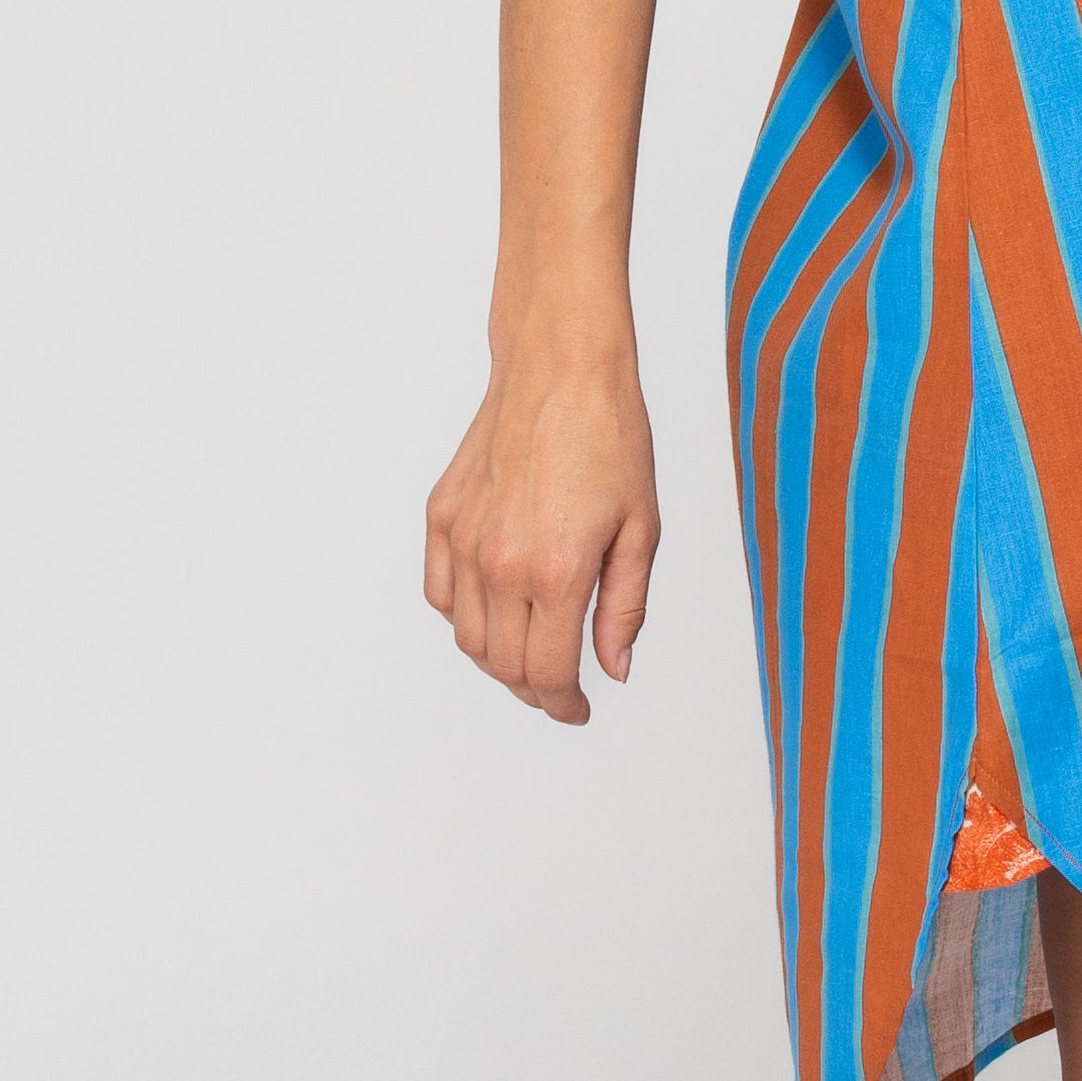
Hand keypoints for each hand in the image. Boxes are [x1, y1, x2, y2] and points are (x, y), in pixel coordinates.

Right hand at [424, 325, 658, 723]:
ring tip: (530, 652)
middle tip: (560, 688)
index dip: (563, 704)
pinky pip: (440, 593)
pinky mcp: (441, 517)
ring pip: (467, 637)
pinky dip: (463, 617)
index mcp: (557, 571)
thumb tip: (613, 666)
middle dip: (534, 689)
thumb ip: (625, 608)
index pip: (547, 672)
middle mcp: (501, 562)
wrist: (561, 370)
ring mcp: (464, 540)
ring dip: (498, 660)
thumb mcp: (641, 530)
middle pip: (503, 665)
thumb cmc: (609, 438)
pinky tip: (494, 610)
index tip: (576, 710)